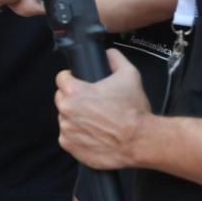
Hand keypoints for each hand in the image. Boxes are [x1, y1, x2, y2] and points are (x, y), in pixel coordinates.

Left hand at [55, 48, 150, 170]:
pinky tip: (94, 134)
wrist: (139, 141)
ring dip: (76, 117)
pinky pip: (68, 137)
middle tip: (93, 103)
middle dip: (74, 98)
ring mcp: (67, 130)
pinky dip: (78, 135)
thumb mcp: (129, 75)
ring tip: (96, 120)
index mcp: (74, 92)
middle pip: (62, 98)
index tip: (79, 82)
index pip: (61, 78)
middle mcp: (66, 111)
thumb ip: (116, 59)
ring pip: (65, 118)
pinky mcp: (70, 146)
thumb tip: (109, 53)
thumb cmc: (133, 110)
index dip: (72, 78)